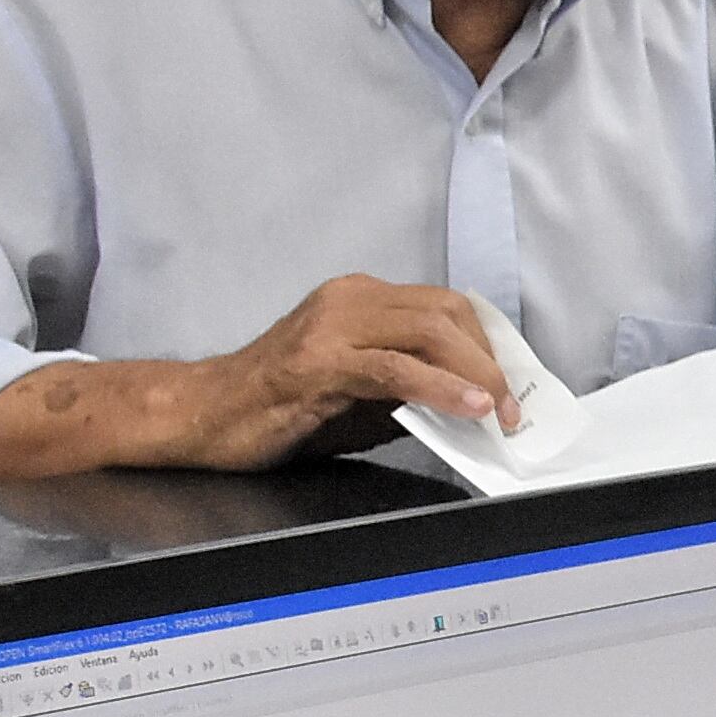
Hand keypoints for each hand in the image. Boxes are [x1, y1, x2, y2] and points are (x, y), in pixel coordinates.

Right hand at [172, 275, 517, 469]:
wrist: (202, 416)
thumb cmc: (276, 409)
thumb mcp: (359, 396)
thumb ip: (410, 391)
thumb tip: (469, 406)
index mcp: (361, 300)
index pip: (447, 308)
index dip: (488, 345)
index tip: (513, 384)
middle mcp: (350, 300)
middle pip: (448, 314)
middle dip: (491, 361)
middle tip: (513, 408)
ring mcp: (332, 326)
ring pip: (430, 332)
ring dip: (477, 375)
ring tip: (500, 412)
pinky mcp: (318, 362)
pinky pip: (396, 367)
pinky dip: (441, 386)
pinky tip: (468, 406)